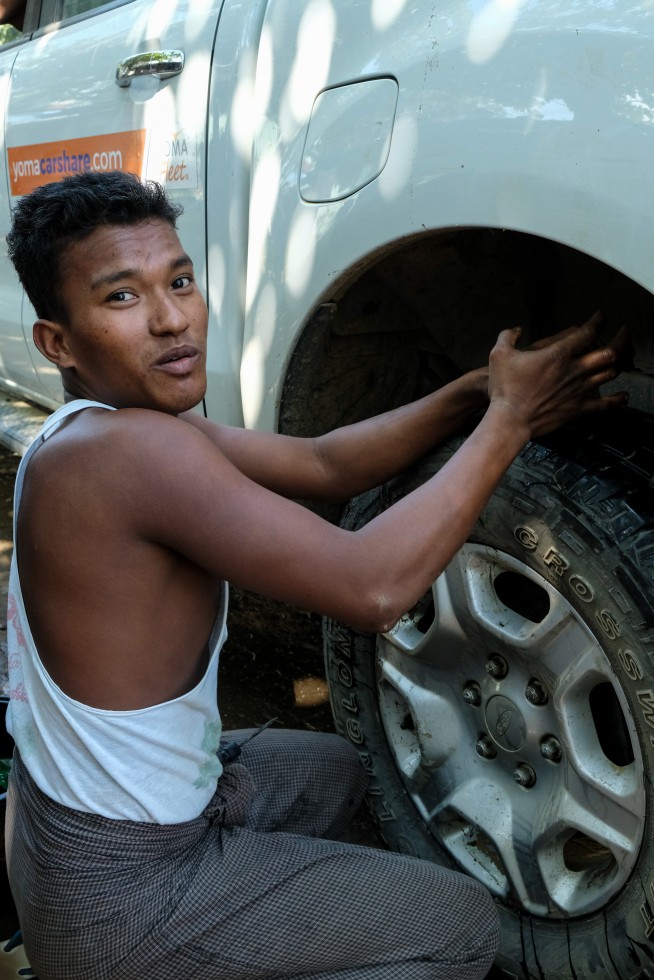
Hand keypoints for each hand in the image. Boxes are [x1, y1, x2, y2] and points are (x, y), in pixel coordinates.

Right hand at [487, 311, 629, 438]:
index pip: (588, 332)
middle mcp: (574, 370)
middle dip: (621, 339)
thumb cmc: (505, 389)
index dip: (598, 320)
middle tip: (624, 332)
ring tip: (622, 357)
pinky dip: (617, 399)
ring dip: (619, 363)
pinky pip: (604, 404)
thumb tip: (516, 330)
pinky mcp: (577, 408)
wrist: (509, 420)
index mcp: (558, 354)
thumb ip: (508, 336)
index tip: (601, 316)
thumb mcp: (499, 355)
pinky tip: (623, 396)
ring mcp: (578, 390)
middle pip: (609, 351)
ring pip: (610, 373)